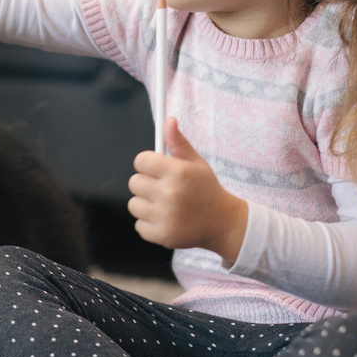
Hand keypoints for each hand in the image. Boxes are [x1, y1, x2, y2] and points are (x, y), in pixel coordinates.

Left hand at [128, 117, 248, 264]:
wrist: (223, 223)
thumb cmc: (206, 189)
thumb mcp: (196, 163)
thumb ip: (178, 143)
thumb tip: (168, 121)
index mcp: (178, 172)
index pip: (141, 161)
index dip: (147, 164)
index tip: (156, 170)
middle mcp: (169, 193)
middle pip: (134, 182)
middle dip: (146, 184)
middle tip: (163, 189)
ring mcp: (165, 216)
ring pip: (134, 204)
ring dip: (146, 204)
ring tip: (164, 205)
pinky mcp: (161, 235)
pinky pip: (139, 225)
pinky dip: (149, 224)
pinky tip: (165, 219)